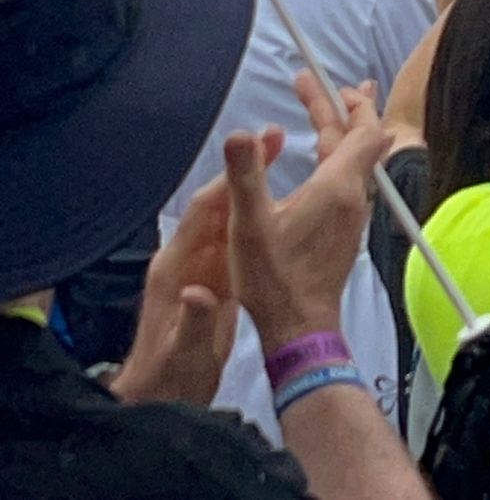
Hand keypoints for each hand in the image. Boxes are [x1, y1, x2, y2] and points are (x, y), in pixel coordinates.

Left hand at [113, 146, 275, 405]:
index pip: (203, 212)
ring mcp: (200, 268)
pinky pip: (236, 240)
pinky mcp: (214, 281)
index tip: (256, 150)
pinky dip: (256, 217)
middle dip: (244, 171)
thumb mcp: (185, 354)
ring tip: (282, 156)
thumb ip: (194, 322)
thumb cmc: (169, 379)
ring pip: (229, 218)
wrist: (159, 401)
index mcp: (175, 268)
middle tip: (275, 136)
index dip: (229, 180)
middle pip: (217, 205)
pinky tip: (280, 204)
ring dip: (253, 188)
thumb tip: (199, 292)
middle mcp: (186, 259)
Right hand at [225, 74, 390, 352]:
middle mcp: (352, 197)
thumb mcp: (249, 225)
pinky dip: (337, 156)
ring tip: (326, 110)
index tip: (314, 80)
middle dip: (339, 107)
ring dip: (340, 131)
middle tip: (313, 85)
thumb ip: (246, 176)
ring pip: (355, 160)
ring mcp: (352, 216)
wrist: (300, 330)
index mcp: (336, 186)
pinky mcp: (345, 231)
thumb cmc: (275, 280)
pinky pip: (349, 179)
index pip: (359, 128)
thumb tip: (239, 132)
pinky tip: (322, 161)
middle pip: (360, 138)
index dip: (341, 100)